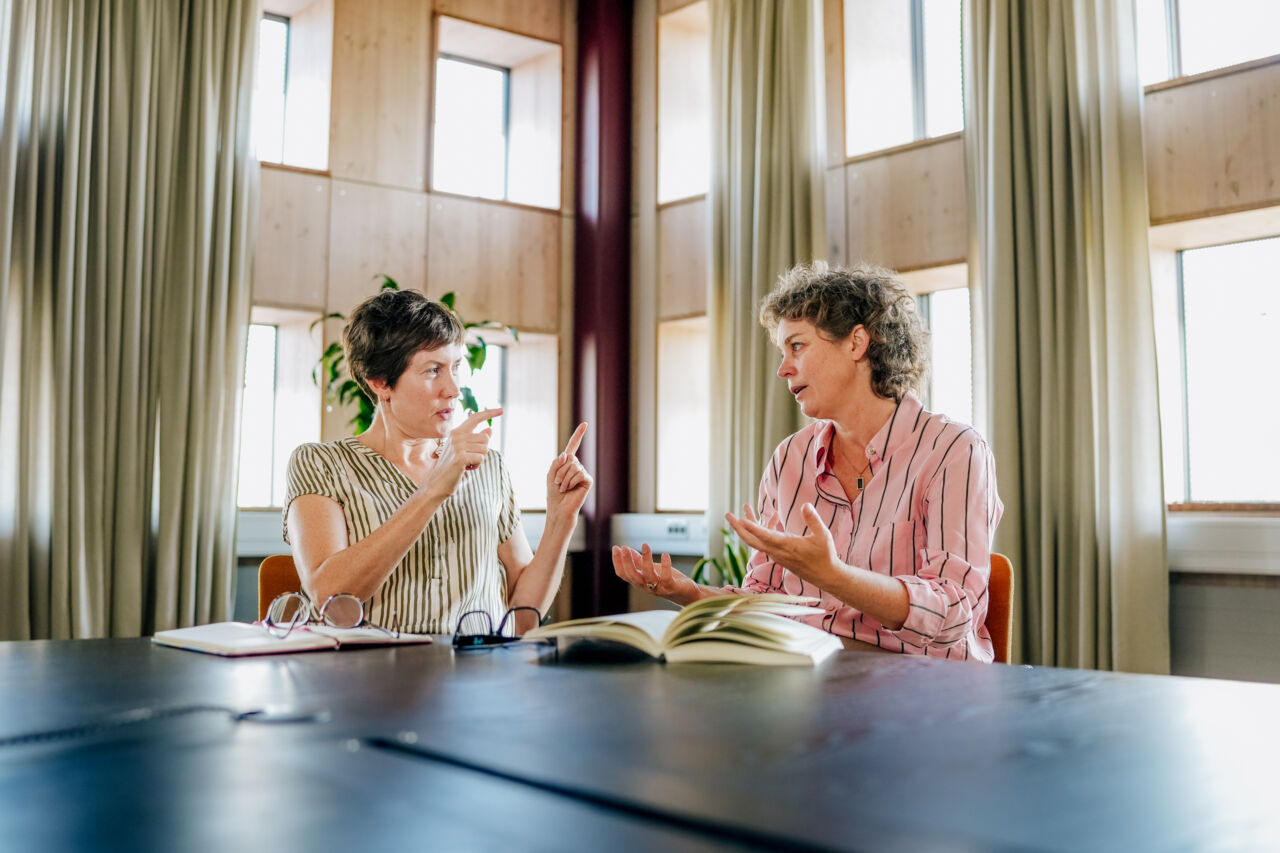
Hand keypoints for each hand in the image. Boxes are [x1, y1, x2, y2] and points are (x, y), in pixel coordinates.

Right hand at [427, 408, 501, 497]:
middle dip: (482, 450)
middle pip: (485, 438)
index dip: (489, 413)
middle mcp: (456, 435)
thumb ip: (476, 439)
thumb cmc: (452, 467)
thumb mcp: (465, 450)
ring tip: (466, 463)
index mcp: (456, 432)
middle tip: (469, 459)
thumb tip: (490, 429)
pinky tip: (467, 468)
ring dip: (479, 459)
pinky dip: (477, 465)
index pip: (475, 418)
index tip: (501, 410)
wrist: (438, 483)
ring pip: (484, 448)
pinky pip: (481, 458)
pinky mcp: (460, 457)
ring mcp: (457, 446)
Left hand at [546, 422, 592, 518]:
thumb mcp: (550, 475)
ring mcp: (583, 472)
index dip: (578, 434)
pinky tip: (570, 489)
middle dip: (560, 471)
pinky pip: (579, 474)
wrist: (559, 509)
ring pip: (573, 467)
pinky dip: (571, 482)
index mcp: (567, 463)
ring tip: (563, 488)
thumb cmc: (553, 493)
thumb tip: (568, 455)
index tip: (585, 423)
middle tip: (558, 483)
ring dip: (564, 478)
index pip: (573, 445)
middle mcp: (576, 466)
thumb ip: (556, 463)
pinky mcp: (587, 480)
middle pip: (569, 459)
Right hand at [611, 544, 698, 602]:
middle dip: (627, 561)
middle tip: (625, 548)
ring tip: (645, 545)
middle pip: (632, 576)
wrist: (686, 593)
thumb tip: (627, 550)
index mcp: (639, 582)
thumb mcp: (651, 570)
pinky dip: (665, 565)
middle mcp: (646, 587)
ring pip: (648, 575)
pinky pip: (666, 577)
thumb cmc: (667, 581)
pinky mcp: (671, 587)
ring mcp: (658, 588)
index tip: (616, 548)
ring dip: (646, 560)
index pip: (623, 574)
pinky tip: (665, 554)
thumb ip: (639, 562)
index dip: (618, 562)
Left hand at [723, 503, 839, 586]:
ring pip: (757, 540)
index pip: (764, 537)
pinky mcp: (779, 555)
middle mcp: (777, 552)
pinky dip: (764, 529)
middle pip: (752, 540)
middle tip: (727, 515)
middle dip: (738, 528)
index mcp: (786, 546)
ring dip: (749, 525)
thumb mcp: (823, 536)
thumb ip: (813, 519)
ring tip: (746, 507)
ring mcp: (777, 554)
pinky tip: (774, 517)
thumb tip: (805, 505)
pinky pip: (766, 541)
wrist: (825, 575)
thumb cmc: (824, 555)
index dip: (752, 528)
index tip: (740, 520)